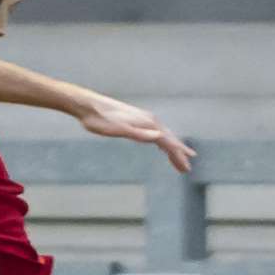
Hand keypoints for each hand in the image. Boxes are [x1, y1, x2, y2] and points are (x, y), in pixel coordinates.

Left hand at [76, 93, 195, 172]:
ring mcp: (143, 119)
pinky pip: (154, 133)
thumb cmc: (100, 119)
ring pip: (162, 136)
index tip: (187, 166)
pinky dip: (161, 142)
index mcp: (147, 123)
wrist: (88, 105)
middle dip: (178, 154)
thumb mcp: (119, 129)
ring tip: (178, 161)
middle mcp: (149, 120)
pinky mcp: (135, 120)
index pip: (168, 141)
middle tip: (186, 168)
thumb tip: (160, 135)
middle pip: (168, 139)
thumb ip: (140, 133)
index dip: (178, 154)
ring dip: (171, 149)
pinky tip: (160, 146)